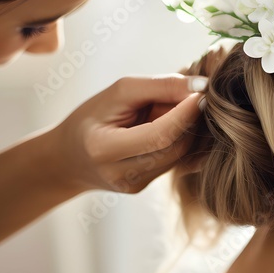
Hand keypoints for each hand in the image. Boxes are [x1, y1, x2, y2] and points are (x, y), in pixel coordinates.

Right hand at [44, 74, 207, 193]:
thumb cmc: (93, 117)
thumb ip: (159, 86)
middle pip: (175, 147)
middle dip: (192, 120)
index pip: (161, 134)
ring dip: (191, 130)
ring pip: (180, 156)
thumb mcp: (119, 92)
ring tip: (184, 109)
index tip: (204, 91)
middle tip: (198, 96)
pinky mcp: (144, 187)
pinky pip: (176, 163)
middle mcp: (122, 174)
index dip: (187, 112)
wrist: (69, 157)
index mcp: (105, 149)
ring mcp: (135, 185)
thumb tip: (201, 86)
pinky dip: (185, 142)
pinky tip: (184, 126)